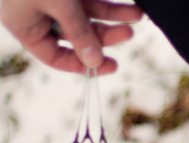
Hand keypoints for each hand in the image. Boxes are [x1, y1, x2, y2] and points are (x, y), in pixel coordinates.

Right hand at [1, 0, 142, 74]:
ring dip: (114, 14)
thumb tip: (95, 61)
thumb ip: (78, 32)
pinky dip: (109, 0)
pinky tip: (130, 3)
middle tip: (129, 32)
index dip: (83, 64)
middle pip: (79, 34)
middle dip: (106, 34)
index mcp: (27, 26)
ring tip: (137, 14)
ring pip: (89, 14)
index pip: (56, 56)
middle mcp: (40, 13)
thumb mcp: (58, 4)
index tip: (111, 65)